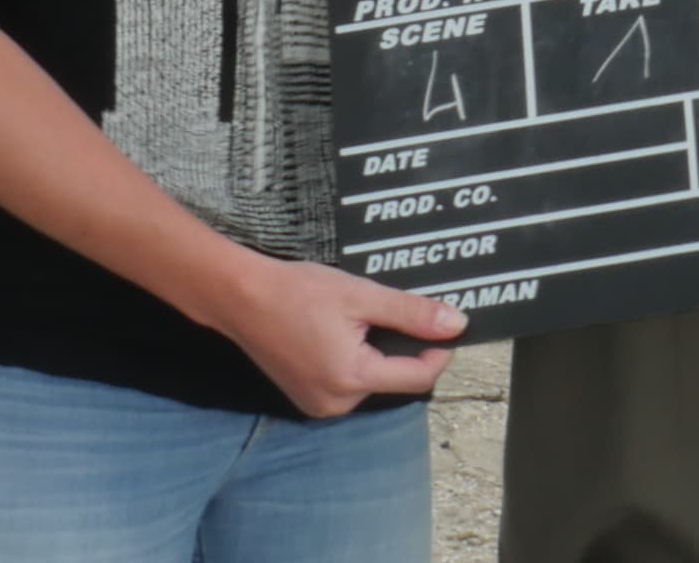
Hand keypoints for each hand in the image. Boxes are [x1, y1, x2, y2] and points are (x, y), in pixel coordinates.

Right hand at [210, 253, 463, 418]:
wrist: (241, 298)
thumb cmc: (298, 292)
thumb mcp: (362, 296)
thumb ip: (411, 314)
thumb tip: (457, 325)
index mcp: (353, 379)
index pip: (419, 377)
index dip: (439, 351)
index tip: (446, 323)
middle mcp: (337, 403)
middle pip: (395, 379)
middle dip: (403, 348)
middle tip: (393, 311)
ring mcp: (319, 406)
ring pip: (372, 380)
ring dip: (379, 353)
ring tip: (360, 318)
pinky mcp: (307, 399)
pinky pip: (349, 383)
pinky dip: (356, 360)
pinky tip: (342, 333)